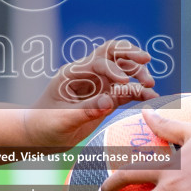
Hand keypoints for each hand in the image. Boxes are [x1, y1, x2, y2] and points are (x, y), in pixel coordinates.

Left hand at [22, 40, 157, 147]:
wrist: (39, 136)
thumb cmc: (43, 125)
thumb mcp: (61, 120)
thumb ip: (85, 110)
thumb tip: (109, 102)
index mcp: (73, 73)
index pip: (98, 62)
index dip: (113, 69)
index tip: (124, 83)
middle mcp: (88, 75)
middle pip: (112, 54)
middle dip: (130, 55)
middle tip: (146, 62)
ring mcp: (98, 86)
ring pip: (123, 71)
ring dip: (137, 74)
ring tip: (150, 86)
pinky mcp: (106, 100)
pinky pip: (126, 92)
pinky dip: (139, 93)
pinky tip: (152, 98)